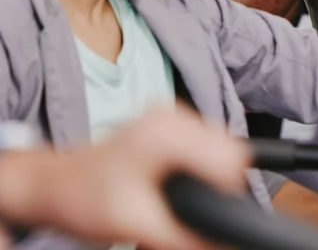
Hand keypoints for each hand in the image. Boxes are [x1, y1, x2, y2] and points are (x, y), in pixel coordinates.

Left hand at [0, 106, 249, 249]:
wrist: (52, 184)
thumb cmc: (83, 199)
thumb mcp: (136, 224)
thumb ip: (184, 236)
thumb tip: (221, 244)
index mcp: (169, 133)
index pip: (231, 158)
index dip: (227, 191)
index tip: (205, 210)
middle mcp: (173, 114)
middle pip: (228, 150)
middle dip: (216, 182)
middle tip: (184, 206)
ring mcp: (170, 113)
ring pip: (218, 144)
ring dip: (207, 173)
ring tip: (175, 194)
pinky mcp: (167, 120)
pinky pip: (202, 141)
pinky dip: (196, 163)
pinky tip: (172, 180)